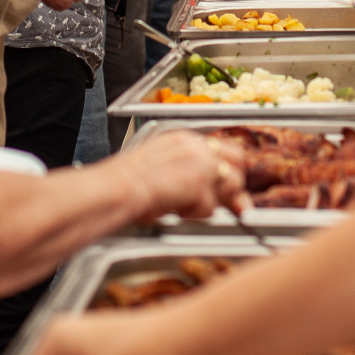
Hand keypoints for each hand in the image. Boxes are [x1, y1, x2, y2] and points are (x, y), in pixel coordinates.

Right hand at [119, 129, 246, 220]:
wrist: (117, 189)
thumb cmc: (127, 183)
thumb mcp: (162, 168)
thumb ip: (189, 174)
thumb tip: (211, 191)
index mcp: (184, 139)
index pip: (223, 148)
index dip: (230, 168)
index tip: (230, 186)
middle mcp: (196, 146)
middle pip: (237, 162)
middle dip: (234, 185)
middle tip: (229, 204)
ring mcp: (201, 162)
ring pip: (231, 185)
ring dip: (212, 201)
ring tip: (185, 206)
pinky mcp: (200, 183)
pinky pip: (211, 208)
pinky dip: (196, 215)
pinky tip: (175, 210)